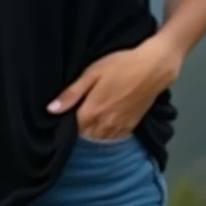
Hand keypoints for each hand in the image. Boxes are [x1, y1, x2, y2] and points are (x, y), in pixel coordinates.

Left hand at [46, 36, 180, 139]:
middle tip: (76, 116)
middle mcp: (104, 125)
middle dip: (78, 131)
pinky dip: (107, 136)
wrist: (154, 67)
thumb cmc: (121, 65)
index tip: (63, 117)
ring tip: (90, 121)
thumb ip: (71, 94)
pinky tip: (105, 125)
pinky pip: (114, 139)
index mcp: (91, 112)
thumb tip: (51, 110)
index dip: (65, 125)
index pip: (72, 130)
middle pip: (85, 137)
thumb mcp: (92, 73)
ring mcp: (119, 127)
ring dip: (92, 135)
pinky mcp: (131, 126)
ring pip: (100, 140)